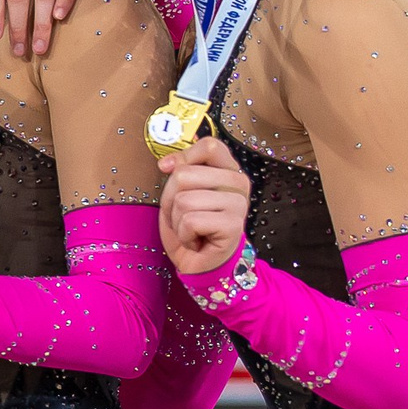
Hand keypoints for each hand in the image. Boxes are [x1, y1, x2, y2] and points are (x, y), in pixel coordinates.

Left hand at [157, 134, 248, 274]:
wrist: (199, 262)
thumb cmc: (190, 226)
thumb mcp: (179, 192)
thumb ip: (180, 171)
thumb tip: (168, 164)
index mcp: (228, 170)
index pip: (210, 146)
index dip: (184, 157)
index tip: (169, 171)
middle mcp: (239, 183)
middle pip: (184, 175)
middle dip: (171, 199)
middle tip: (184, 215)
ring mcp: (239, 204)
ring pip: (184, 200)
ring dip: (177, 220)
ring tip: (191, 229)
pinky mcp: (234, 225)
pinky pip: (190, 221)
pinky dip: (184, 234)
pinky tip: (197, 240)